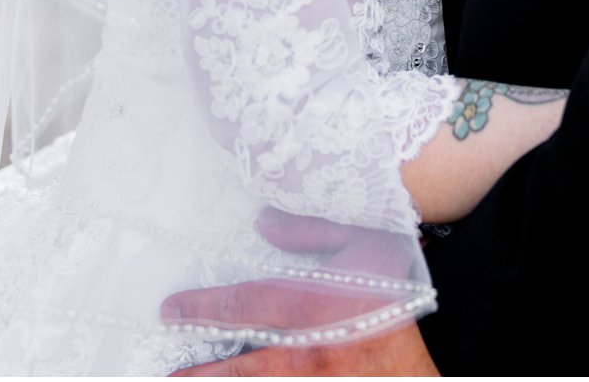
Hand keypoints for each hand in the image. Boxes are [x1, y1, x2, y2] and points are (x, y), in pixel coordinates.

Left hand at [164, 214, 436, 376]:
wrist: (420, 365)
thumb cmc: (395, 297)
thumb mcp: (364, 241)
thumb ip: (312, 229)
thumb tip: (265, 221)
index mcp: (304, 309)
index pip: (238, 306)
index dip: (199, 308)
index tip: (170, 310)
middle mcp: (298, 354)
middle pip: (234, 367)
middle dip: (195, 372)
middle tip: (168, 373)